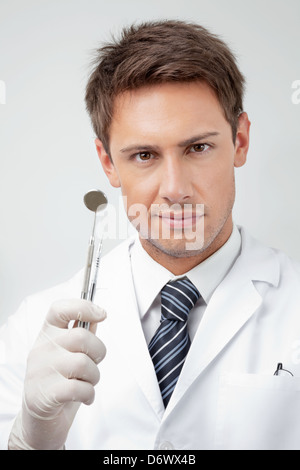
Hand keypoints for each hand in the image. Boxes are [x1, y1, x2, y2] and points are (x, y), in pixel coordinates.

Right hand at [8, 299, 105, 449]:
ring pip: (83, 363)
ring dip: (94, 376)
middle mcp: (41, 350)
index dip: (83, 307)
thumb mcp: (68, 356)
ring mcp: (41, 372)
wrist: (38, 423)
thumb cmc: (57, 384)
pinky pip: (80, 388)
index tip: (100, 314)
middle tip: (95, 363)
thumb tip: (96, 316)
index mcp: (46, 336)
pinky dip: (89, 394)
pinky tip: (85, 397)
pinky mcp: (45, 395)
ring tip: (87, 383)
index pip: (60, 309)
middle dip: (98, 351)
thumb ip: (81, 335)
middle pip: (80, 336)